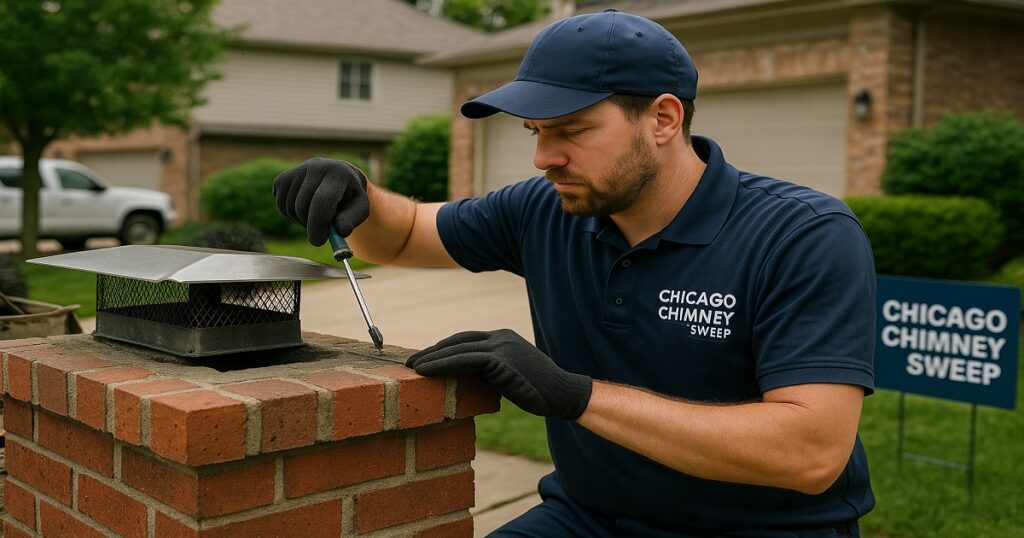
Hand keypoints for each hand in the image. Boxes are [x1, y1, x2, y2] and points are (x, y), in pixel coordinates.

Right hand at [272, 157, 369, 245]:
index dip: (318, 224)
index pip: (322, 200)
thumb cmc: (350, 198)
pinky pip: (280, 204)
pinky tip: (305, 208)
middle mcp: (316, 167)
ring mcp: (297, 170)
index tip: (318, 242)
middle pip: (303, 205)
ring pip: (290, 207)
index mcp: (338, 174)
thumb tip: (339, 231)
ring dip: (301, 220)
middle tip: (321, 233)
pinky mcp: (283, 177)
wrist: (339, 178)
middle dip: (310, 226)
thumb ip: (352, 221)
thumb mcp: (360, 209)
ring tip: (316, 216)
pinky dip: (290, 214)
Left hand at [406, 329, 592, 419]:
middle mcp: (501, 337)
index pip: (465, 339)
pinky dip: (441, 365)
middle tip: (410, 362)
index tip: (425, 358)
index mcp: (503, 337)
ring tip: (411, 367)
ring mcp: (501, 346)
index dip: (443, 348)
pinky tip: (425, 372)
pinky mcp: (500, 360)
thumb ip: (490, 370)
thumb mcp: (510, 375)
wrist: (563, 394)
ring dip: (431, 358)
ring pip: (457, 349)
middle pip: (457, 341)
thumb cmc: (539, 391)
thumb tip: (465, 379)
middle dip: (432, 351)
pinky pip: (463, 360)